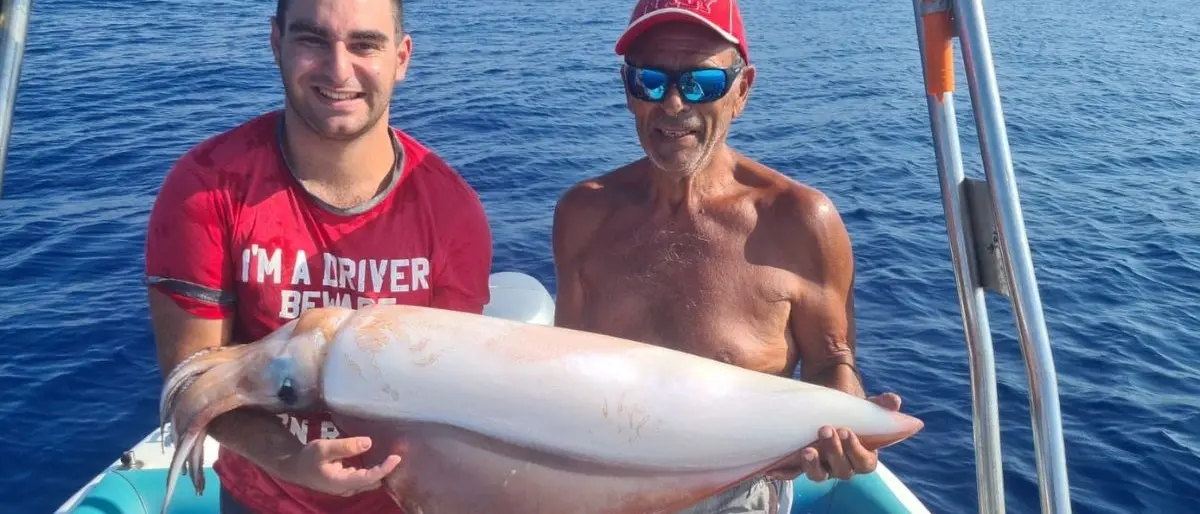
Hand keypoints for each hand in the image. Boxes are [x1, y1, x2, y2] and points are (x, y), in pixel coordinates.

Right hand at [277, 436, 402, 496]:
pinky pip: (365, 477)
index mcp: (341, 482)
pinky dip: (374, 469)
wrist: (295, 467)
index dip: (384, 469)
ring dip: (381, 470)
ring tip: (393, 455)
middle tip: (400, 453)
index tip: (396, 458)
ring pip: (370, 481)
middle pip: (373, 481)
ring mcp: (348, 487)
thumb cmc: (308, 457)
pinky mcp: (348, 482)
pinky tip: (381, 457)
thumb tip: (369, 443)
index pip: (368, 478)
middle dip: (386, 470)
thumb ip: (346, 446)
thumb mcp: (323, 448)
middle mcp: (347, 488)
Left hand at [766, 393, 901, 481]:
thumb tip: (895, 401)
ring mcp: (820, 465)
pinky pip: (792, 473)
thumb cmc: (846, 405)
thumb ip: (879, 405)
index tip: (847, 431)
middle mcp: (840, 464)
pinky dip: (784, 473)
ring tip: (807, 449)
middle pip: (842, 470)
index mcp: (861, 455)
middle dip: (834, 452)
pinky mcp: (799, 462)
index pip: (865, 463)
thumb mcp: (861, 404)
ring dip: (813, 465)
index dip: (856, 451)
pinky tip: (773, 469)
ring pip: (818, 475)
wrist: (821, 397)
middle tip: (825, 429)